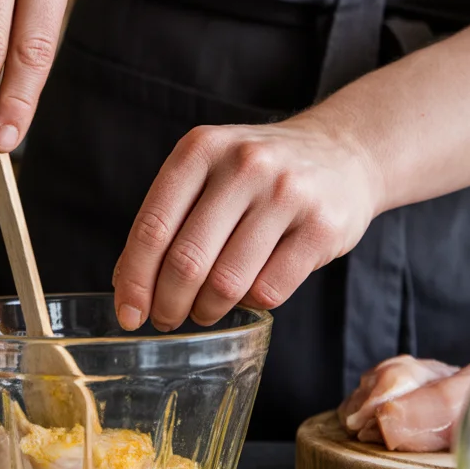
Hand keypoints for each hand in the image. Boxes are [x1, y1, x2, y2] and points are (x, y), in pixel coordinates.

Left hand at [113, 115, 382, 330]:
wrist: (343, 152)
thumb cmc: (258, 173)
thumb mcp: (207, 172)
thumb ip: (168, 218)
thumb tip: (126, 284)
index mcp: (201, 149)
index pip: (152, 227)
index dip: (134, 280)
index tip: (127, 314)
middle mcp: (244, 164)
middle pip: (187, 260)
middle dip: (168, 304)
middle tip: (166, 319)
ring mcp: (287, 194)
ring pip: (227, 282)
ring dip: (207, 310)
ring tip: (204, 310)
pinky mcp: (322, 227)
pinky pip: (269, 291)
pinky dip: (249, 306)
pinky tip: (246, 295)